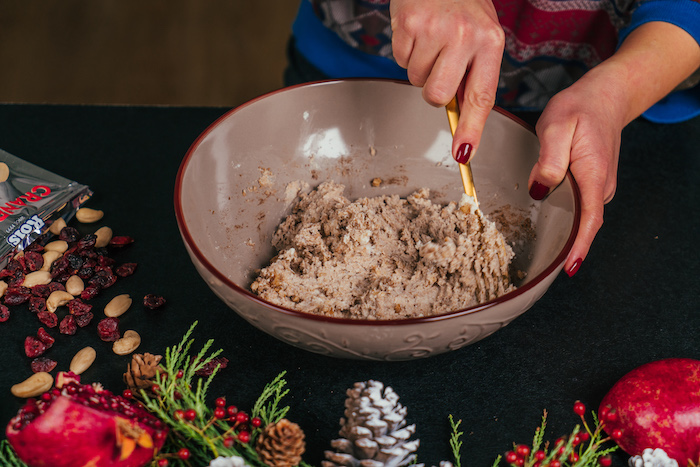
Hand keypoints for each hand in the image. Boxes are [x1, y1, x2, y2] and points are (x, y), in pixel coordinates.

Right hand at [390, 0, 503, 162]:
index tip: (463, 154)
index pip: (481, 97)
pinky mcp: (408, 25)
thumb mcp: (480, 35)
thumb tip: (460, 117)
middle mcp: (464, 36)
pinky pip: (400, 60)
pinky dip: (405, 51)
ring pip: (416, 80)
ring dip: (419, 66)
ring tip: (430, 40)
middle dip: (432, 90)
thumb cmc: (462, 5)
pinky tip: (417, 31)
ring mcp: (434, 30)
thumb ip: (473, 75)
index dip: (471, 129)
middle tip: (439, 66)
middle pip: (438, 96)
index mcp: (490, 42)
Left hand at [529, 20, 699, 276]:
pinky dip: (565, 217)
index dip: (579, 245)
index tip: (569, 268)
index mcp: (594, 175)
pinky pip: (579, 206)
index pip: (590, 219)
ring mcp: (599, 185)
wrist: (605, 96)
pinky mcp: (592, 183)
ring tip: (539, 250)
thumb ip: (549, 159)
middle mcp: (601, 186)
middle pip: (584, 224)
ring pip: (580, 216)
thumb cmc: (580, 108)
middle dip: (567, 247)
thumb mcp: (556, 126)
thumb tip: (540, 189)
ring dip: (564, 232)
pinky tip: (546, 222)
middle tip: (540, 265)